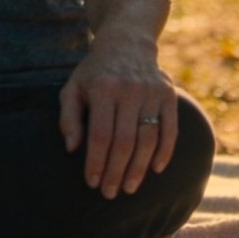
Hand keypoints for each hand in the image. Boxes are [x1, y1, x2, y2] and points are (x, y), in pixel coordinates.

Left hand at [58, 42, 177, 198]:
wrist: (126, 43)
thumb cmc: (94, 73)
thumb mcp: (72, 88)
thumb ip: (68, 118)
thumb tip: (71, 149)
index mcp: (103, 88)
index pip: (100, 135)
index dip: (96, 162)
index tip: (92, 183)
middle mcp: (129, 90)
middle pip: (125, 141)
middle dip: (117, 171)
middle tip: (110, 193)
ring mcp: (152, 92)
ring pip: (148, 139)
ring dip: (139, 168)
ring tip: (129, 187)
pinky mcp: (169, 95)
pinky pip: (170, 129)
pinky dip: (165, 152)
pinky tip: (155, 169)